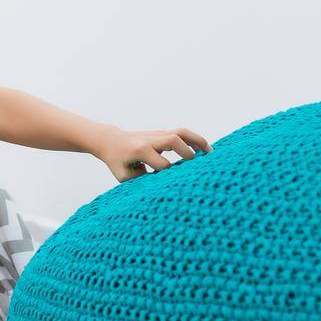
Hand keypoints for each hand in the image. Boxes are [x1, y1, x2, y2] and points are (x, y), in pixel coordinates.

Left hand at [89, 126, 211, 182]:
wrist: (110, 140)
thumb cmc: (117, 161)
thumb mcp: (123, 175)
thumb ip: (140, 182)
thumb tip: (162, 188)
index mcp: (139, 150)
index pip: (162, 164)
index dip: (170, 175)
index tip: (177, 184)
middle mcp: (150, 140)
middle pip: (173, 141)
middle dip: (187, 154)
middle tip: (197, 169)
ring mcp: (157, 134)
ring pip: (181, 132)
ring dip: (197, 141)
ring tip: (210, 154)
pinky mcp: (162, 133)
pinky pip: (182, 132)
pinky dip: (195, 139)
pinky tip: (206, 150)